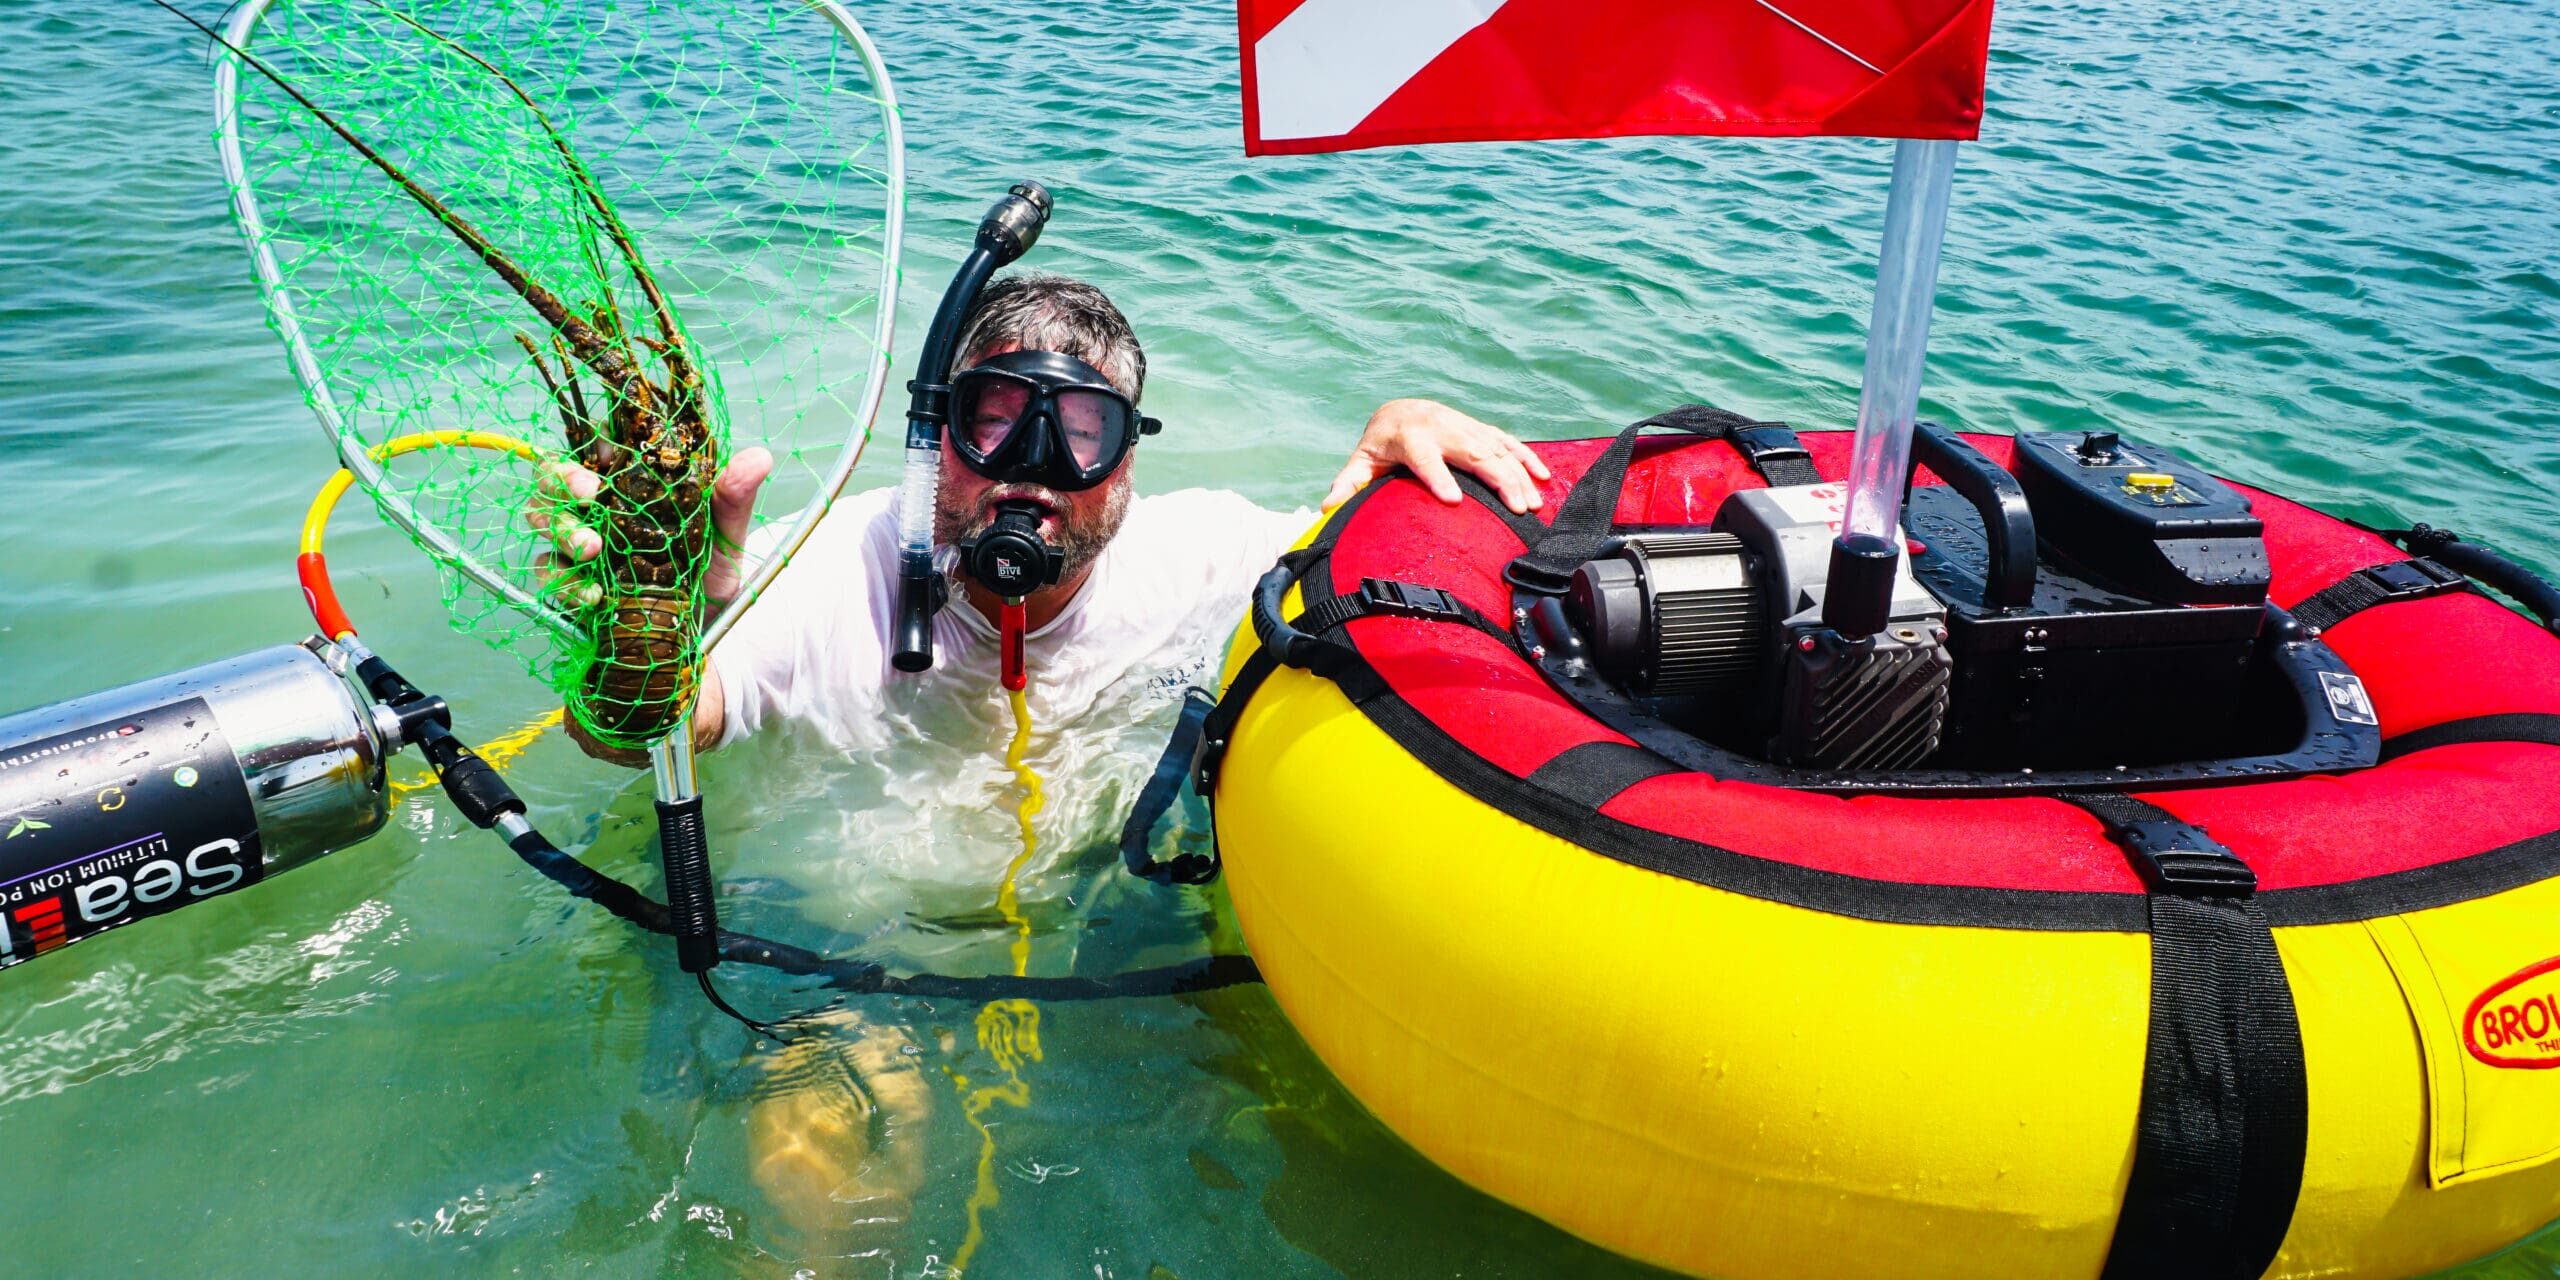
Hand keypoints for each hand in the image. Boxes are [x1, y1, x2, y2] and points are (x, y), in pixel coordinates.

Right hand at [529, 449, 768, 767]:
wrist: (703, 636)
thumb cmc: (707, 572)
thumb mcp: (725, 538)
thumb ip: (734, 499)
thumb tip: (759, 458)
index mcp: (626, 484)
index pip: (591, 450)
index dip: (586, 450)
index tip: (601, 466)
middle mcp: (594, 509)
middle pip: (552, 480)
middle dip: (562, 483)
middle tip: (588, 495)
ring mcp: (574, 546)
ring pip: (543, 522)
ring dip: (561, 530)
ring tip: (590, 549)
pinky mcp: (568, 584)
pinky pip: (550, 575)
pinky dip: (567, 584)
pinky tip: (593, 597)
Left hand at [1325, 399, 1550, 513]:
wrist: (1400, 410)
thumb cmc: (1380, 444)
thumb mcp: (1361, 462)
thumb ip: (1349, 483)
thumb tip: (1328, 507)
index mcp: (1410, 438)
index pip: (1424, 458)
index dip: (1437, 478)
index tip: (1452, 501)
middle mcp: (1441, 428)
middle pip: (1472, 454)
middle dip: (1496, 480)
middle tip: (1516, 509)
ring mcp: (1465, 427)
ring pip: (1496, 449)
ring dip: (1517, 475)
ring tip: (1532, 504)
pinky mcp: (1480, 429)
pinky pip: (1508, 442)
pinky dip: (1527, 458)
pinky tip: (1544, 478)